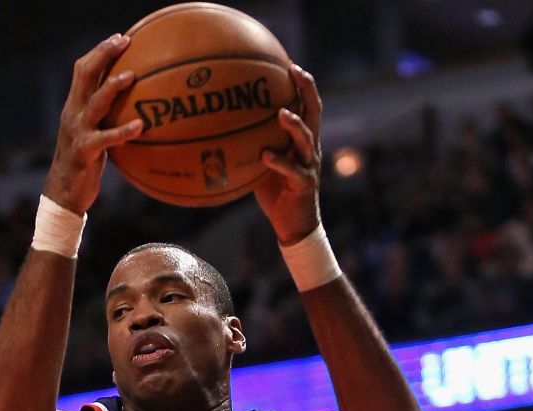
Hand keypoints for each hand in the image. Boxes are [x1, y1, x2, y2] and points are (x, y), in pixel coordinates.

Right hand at [42, 34, 143, 215]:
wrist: (64, 192)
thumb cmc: (85, 162)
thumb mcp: (94, 133)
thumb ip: (107, 117)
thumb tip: (138, 106)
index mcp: (75, 106)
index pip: (83, 70)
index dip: (100, 52)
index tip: (120, 38)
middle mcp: (73, 113)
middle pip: (84, 75)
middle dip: (103, 55)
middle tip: (124, 42)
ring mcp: (78, 132)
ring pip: (94, 102)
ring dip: (112, 87)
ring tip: (132, 76)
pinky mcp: (85, 151)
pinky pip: (106, 138)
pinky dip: (123, 131)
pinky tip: (141, 126)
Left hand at [254, 64, 322, 245]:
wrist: (293, 224)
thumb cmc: (274, 191)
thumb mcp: (260, 162)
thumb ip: (250, 144)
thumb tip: (218, 130)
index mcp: (301, 140)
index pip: (306, 105)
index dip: (302, 84)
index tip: (290, 63)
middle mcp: (309, 148)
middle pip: (314, 112)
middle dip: (306, 90)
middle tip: (295, 72)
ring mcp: (309, 164)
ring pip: (306, 139)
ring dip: (294, 124)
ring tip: (282, 113)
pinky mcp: (304, 184)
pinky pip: (292, 170)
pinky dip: (279, 161)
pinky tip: (266, 155)